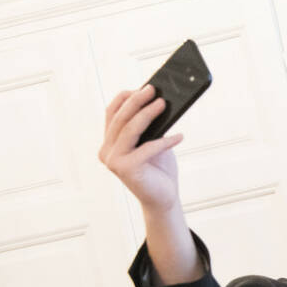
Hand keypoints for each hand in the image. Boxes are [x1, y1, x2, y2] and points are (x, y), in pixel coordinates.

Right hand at [98, 85, 183, 212]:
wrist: (163, 198)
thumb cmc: (159, 169)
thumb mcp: (152, 142)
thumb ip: (149, 126)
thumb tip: (158, 100)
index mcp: (109, 142)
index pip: (111, 114)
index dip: (124, 98)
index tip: (142, 88)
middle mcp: (107, 151)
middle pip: (120, 119)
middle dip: (137, 101)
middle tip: (153, 89)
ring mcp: (114, 160)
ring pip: (130, 129)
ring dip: (147, 114)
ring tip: (163, 104)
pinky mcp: (126, 169)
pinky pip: (147, 148)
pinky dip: (165, 141)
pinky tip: (180, 136)